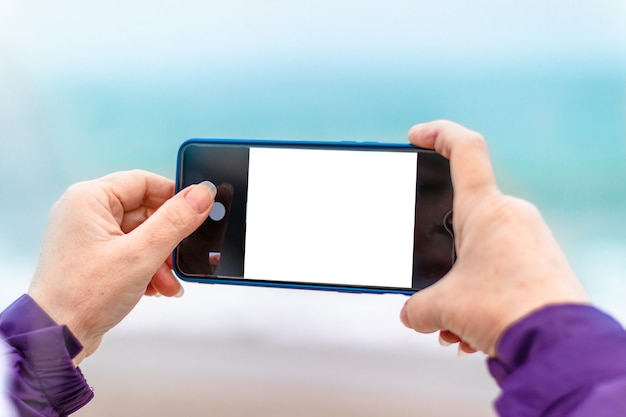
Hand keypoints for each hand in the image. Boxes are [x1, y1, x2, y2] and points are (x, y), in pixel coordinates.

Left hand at [28, 170, 215, 364]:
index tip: (197, 211)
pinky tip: (155, 287)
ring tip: (166, 282)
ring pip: (141, 234)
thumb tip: (201, 194)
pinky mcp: (93, 257)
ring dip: (160, 258)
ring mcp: (88, 236)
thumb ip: (175, 221)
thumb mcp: (141, 254)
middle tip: (180, 257)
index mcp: (89, 199)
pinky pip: (130, 251)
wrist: (55, 338)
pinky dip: (147, 267)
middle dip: (167, 239)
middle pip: (145, 211)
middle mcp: (85, 213)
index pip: (144, 182)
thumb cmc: (82, 296)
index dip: (174, 196)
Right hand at [400, 121, 588, 356]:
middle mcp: (511, 215)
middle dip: (441, 252)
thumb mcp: (443, 307)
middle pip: (463, 216)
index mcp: (484, 209)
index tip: (417, 137)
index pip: (464, 149)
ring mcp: (530, 238)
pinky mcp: (542, 262)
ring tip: (455, 320)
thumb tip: (412, 313)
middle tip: (433, 282)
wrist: (557, 343)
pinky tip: (473, 327)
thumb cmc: (506, 310)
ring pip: (482, 249)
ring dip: (462, 282)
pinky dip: (482, 293)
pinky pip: (502, 267)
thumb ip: (417, 307)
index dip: (437, 133)